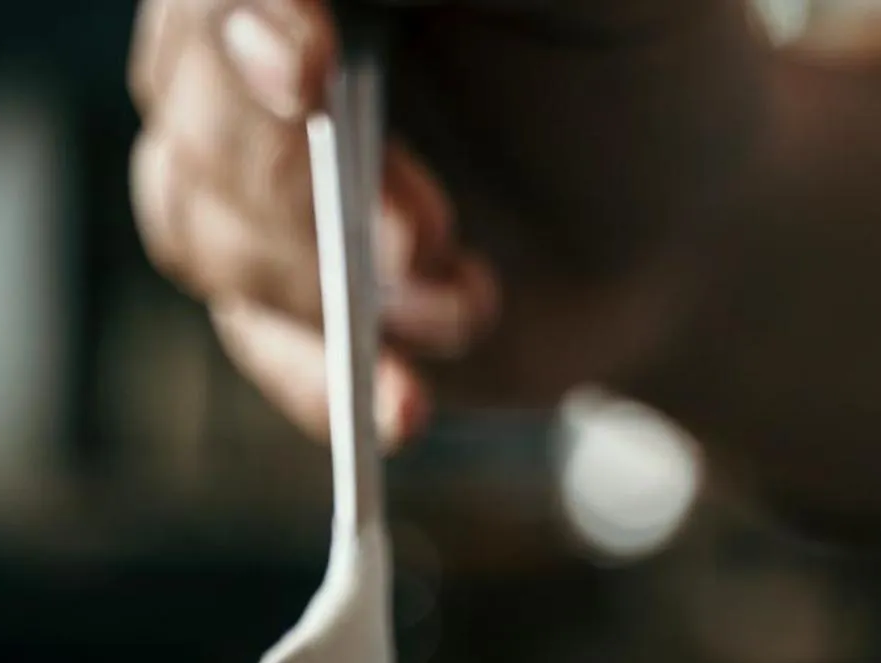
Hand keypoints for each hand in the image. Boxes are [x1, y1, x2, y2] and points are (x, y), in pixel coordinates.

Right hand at [129, 0, 771, 446]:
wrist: (681, 225)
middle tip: (432, 241)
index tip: (307, 77)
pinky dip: (322, 379)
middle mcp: (256, 32)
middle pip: (199, 107)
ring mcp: (251, 159)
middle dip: (306, 193)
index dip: (253, 23)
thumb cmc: (647, 62)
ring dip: (335, 293)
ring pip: (207, 226)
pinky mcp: (272, 279)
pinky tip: (403, 405)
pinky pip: (248, 334)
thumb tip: (337, 5)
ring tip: (471, 309)